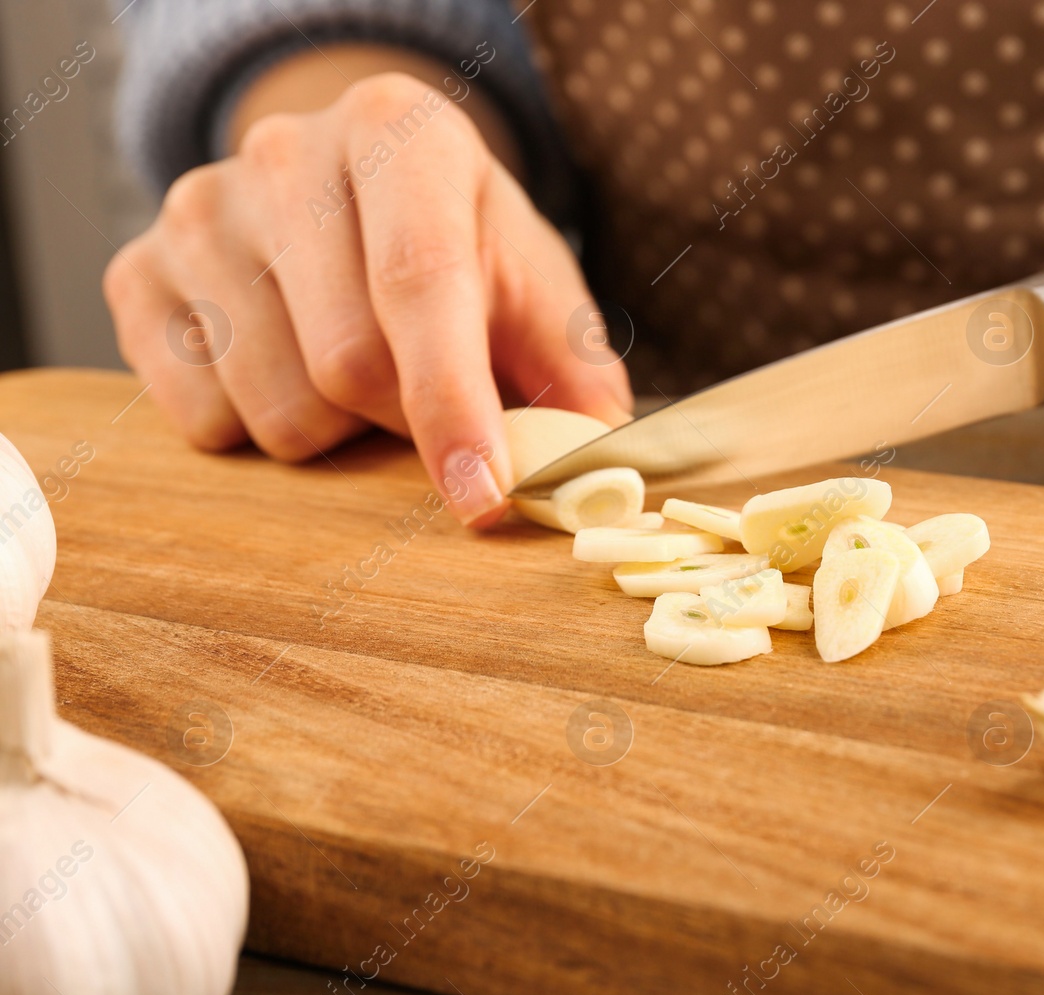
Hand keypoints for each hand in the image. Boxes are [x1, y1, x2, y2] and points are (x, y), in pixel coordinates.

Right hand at [104, 70, 632, 525]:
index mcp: (400, 134)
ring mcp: (197, 209)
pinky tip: (281, 367)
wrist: (352, 189)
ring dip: (334, 432)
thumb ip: (577, 378)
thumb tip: (597, 475)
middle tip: (419, 397)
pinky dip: (256, 429)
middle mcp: (286, 153)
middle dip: (401, 420)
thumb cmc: (462, 250)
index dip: (454, 404)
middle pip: (346, 364)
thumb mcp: (535, 290)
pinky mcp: (134, 272)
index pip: (421, 283)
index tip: (483, 499)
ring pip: (274, 405)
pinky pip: (199, 418)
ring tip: (349, 371)